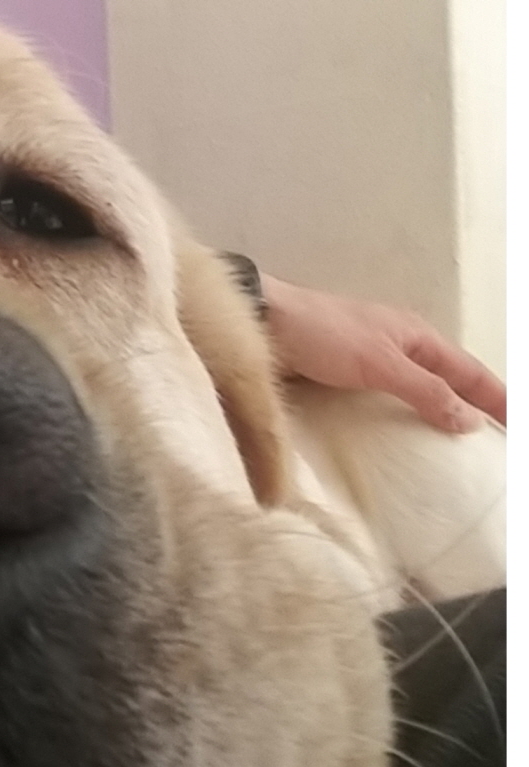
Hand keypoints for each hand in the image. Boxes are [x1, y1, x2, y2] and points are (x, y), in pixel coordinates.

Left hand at [260, 276, 505, 433]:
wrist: (263, 322)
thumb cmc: (322, 335)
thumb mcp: (380, 363)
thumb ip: (424, 390)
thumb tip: (468, 419)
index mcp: (417, 336)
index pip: (470, 372)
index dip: (497, 399)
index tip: (515, 426)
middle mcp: (401, 344)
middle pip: (450, 379)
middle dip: (474, 405)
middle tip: (494, 438)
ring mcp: (373, 358)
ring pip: (420, 388)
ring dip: (440, 411)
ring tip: (455, 444)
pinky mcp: (345, 373)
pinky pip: (388, 398)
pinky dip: (404, 415)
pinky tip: (401, 435)